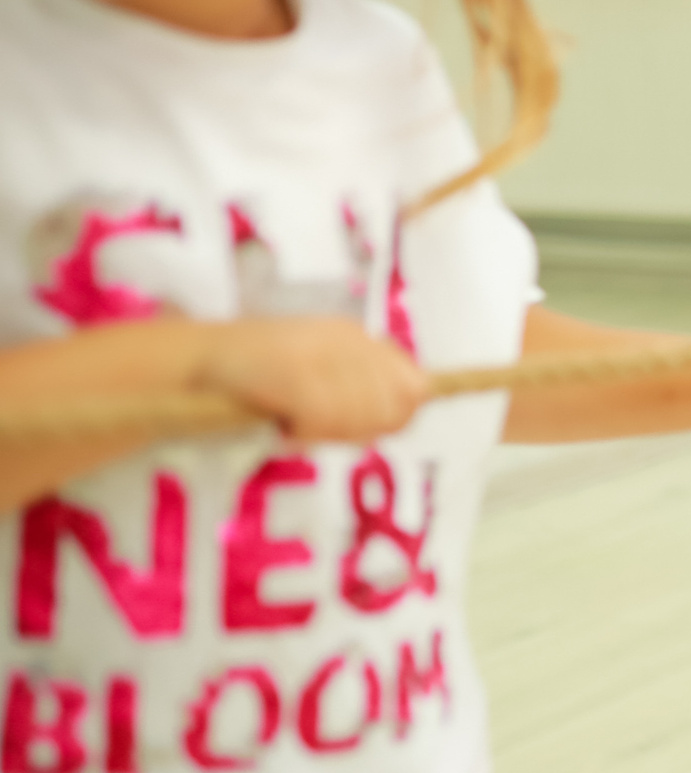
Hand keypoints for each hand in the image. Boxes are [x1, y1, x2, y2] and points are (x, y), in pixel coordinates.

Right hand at [196, 318, 428, 443]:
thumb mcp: (316, 377)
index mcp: (355, 337)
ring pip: (363, 417)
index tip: (359, 429)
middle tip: (318, 429)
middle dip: (364, 430)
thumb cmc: (252, 378)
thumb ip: (360, 392)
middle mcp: (347, 340)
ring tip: (296, 425)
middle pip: (396, 407)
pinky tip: (283, 427)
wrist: (194, 363)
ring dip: (331, 433)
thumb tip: (412, 406)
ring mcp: (322, 355)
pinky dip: (306, 434)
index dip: (393, 418)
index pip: (414, 387)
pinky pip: (325, 421)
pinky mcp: (296, 374)